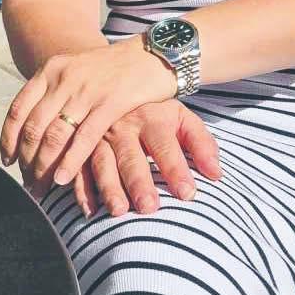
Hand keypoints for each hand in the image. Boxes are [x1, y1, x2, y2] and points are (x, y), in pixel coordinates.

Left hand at [0, 40, 176, 198]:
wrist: (149, 53)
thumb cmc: (112, 69)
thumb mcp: (75, 71)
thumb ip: (55, 93)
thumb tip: (35, 126)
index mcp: (50, 70)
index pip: (18, 109)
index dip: (9, 139)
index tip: (8, 160)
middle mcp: (63, 79)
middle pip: (34, 127)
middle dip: (27, 160)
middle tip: (27, 183)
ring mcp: (86, 91)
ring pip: (54, 136)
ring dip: (44, 166)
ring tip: (41, 187)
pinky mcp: (110, 103)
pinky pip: (83, 138)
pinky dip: (70, 162)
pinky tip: (62, 178)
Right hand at [69, 102, 221, 217]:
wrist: (119, 84)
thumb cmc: (157, 111)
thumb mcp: (182, 118)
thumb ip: (202, 144)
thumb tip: (216, 174)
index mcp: (151, 117)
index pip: (165, 145)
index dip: (176, 169)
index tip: (187, 194)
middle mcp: (122, 125)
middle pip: (131, 156)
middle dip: (139, 182)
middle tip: (149, 208)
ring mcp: (99, 136)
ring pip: (102, 162)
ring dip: (109, 187)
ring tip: (119, 211)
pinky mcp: (82, 146)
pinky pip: (79, 168)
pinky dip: (82, 190)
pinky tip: (90, 210)